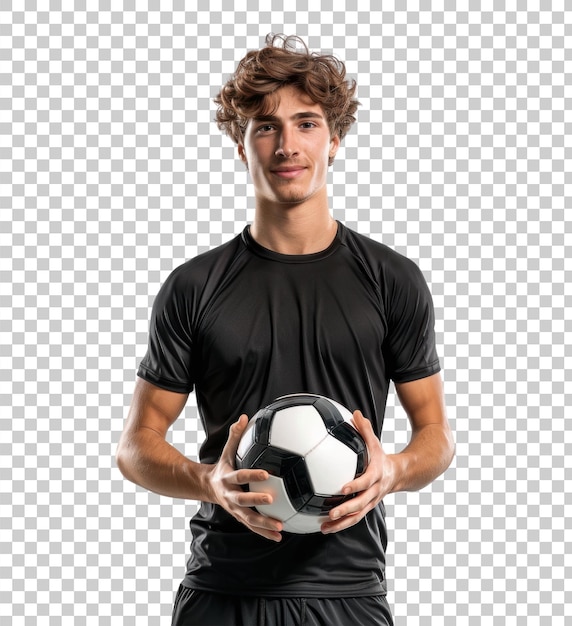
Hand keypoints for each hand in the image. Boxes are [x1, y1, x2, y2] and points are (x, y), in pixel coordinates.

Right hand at [207, 414, 282, 541]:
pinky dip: (264, 532)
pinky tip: (279, 536)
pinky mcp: (239, 517)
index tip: (267, 473)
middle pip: (244, 500)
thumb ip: (235, 436)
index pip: (241, 476)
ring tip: (280, 527)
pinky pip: (252, 527)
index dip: (253, 475)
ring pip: (249, 519)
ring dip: (264, 524)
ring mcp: (234, 509)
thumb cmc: (224, 466)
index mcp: (228, 479)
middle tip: (272, 500)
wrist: (207, 487)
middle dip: (257, 501)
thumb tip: (244, 417)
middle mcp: (230, 496)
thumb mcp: (227, 451)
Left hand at [321, 410, 396, 533]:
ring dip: (341, 524)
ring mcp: (371, 502)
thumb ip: (365, 429)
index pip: (366, 482)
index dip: (355, 486)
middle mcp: (374, 491)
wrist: (399, 474)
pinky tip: (325, 528)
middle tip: (331, 514)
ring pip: (357, 516)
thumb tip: (354, 413)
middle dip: (346, 510)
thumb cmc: (381, 456)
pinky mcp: (367, 508)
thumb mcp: (375, 442)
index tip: (342, 488)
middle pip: (361, 504)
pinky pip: (354, 519)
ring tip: (324, 528)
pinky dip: (341, 525)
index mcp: (376, 474)